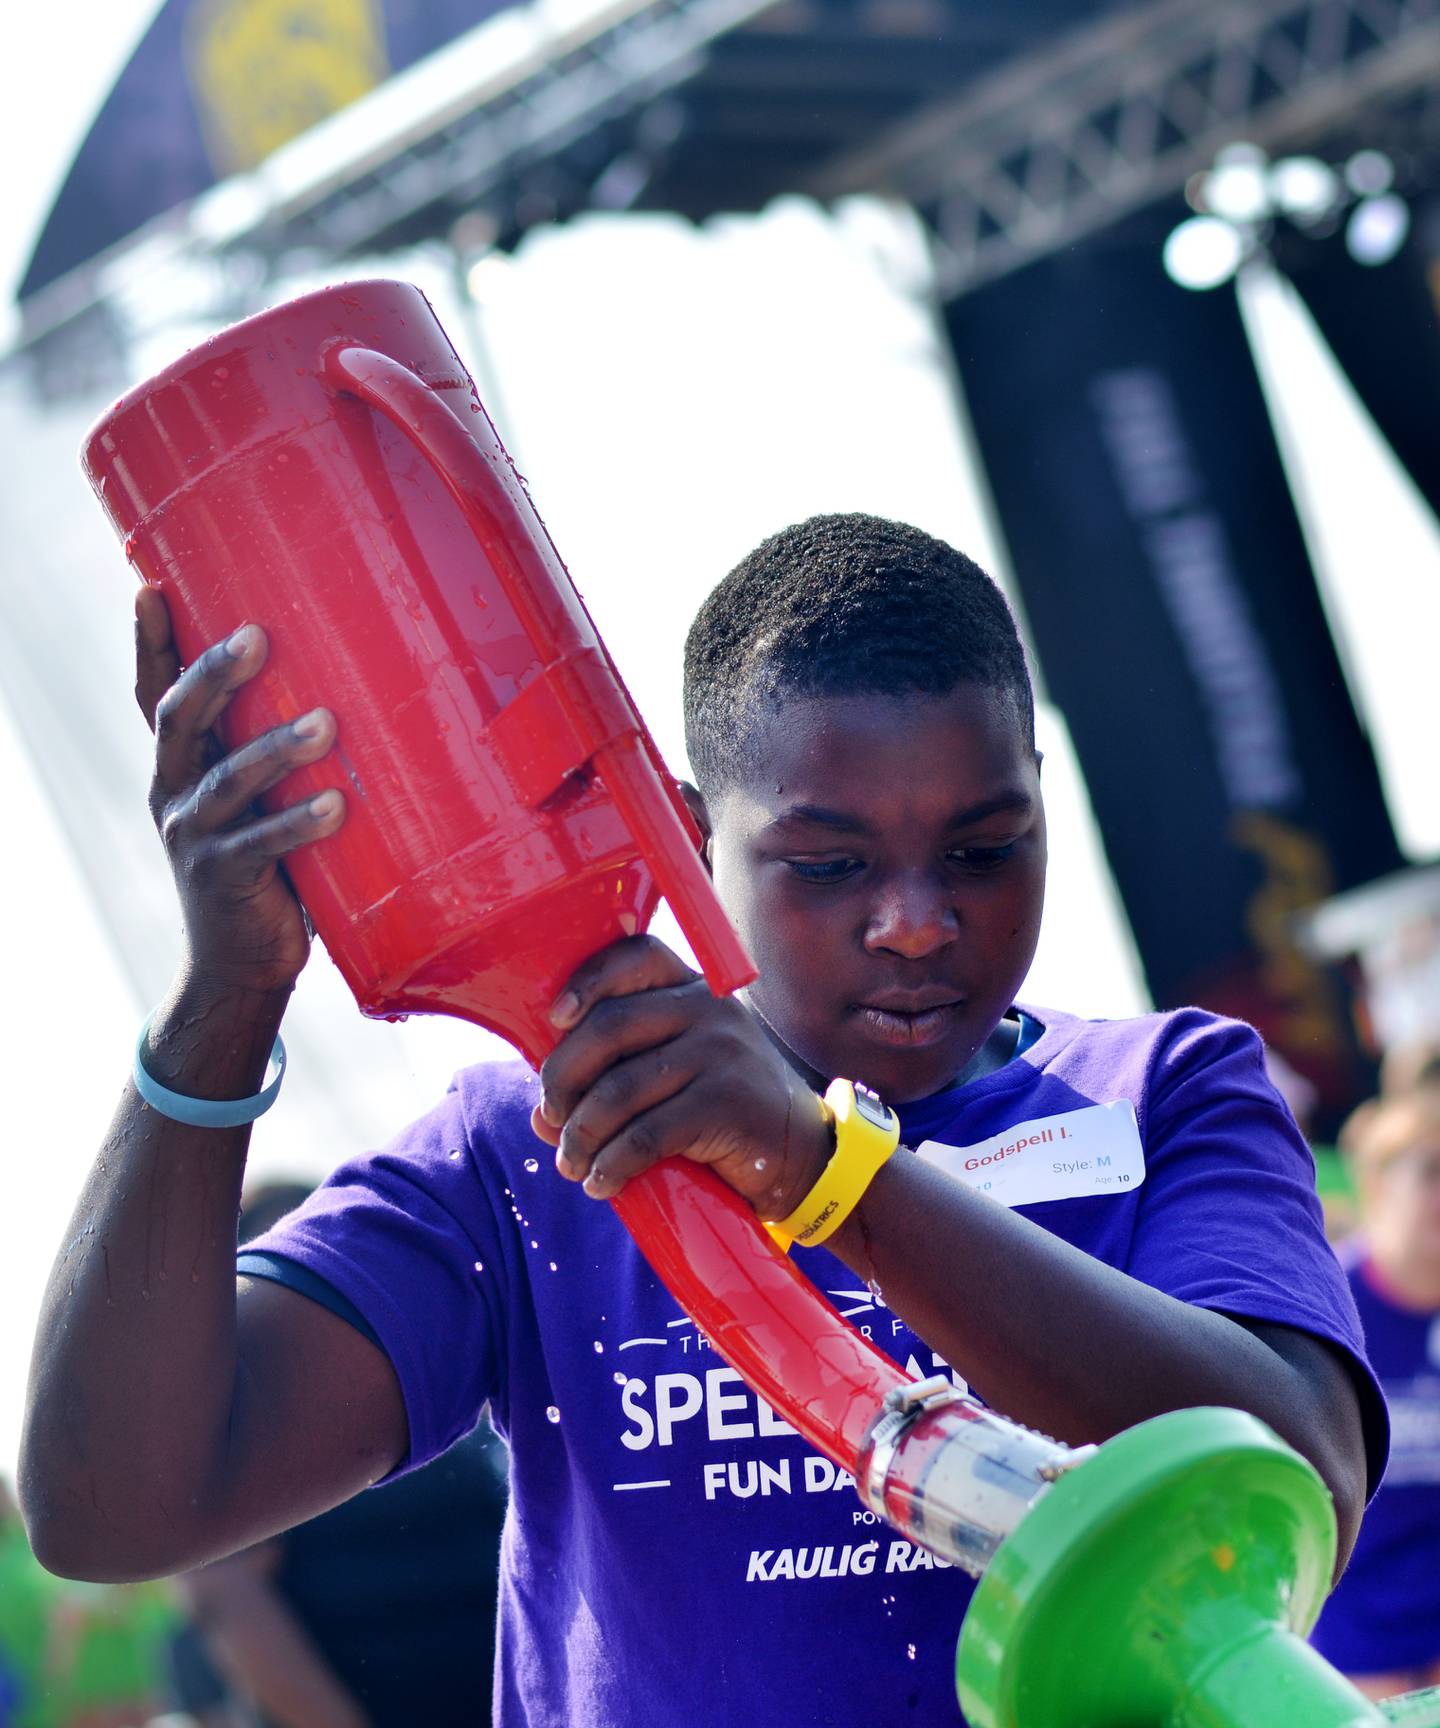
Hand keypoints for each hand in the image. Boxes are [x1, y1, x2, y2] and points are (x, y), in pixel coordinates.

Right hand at [135, 586, 344, 995]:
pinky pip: (262, 844)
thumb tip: (339, 686)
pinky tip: (336, 805)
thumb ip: (272, 757)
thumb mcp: (258, 803)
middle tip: (258, 636)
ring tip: (325, 723)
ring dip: (276, 748)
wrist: (240, 964)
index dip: (151, 646)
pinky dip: (299, 822)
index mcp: (179, 769)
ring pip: (227, 780)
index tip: (151, 588)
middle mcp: (175, 794)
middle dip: (216, 674)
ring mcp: (195, 837)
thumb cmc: (267, 867)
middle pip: (181, 721)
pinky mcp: (225, 878)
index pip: (156, 696)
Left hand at [530, 935, 831, 1215]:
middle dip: (563, 1078)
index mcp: (693, 989)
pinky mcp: (726, 1104)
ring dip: (581, 1135)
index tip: (556, 1020)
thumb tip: (542, 1117)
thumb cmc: (723, 1111)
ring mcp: (720, 1053)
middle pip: (609, 1026)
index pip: (635, 956)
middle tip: (551, 1117)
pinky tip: (602, 1182)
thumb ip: (615, 1077)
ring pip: (619, 1089)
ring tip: (573, 1164)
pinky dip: (612, 1165)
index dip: (587, 980)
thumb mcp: (675, 1076)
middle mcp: (708, 1009)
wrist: (803, 1154)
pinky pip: (646, 1135)